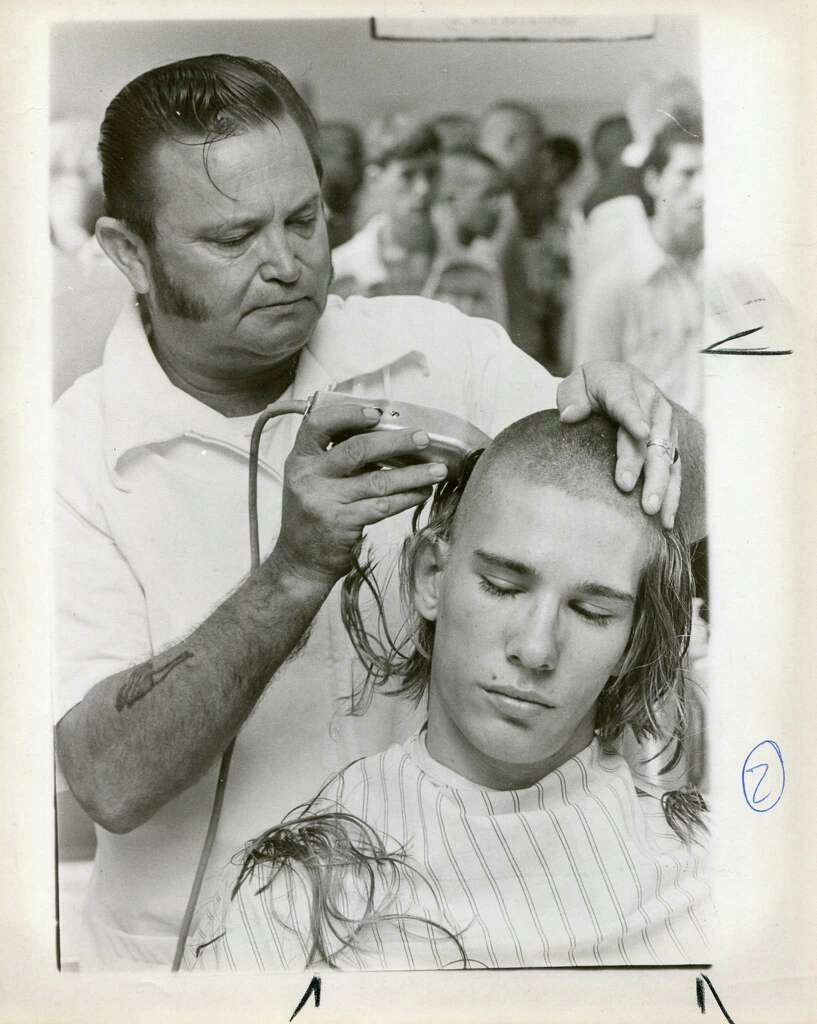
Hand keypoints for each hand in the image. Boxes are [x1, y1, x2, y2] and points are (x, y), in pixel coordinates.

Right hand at [273, 402, 447, 584]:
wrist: (300, 563)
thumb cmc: (313, 517)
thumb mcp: (312, 481)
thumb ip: (337, 460)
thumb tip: (387, 440)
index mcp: (300, 459)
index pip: (319, 424)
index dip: (349, 414)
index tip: (377, 413)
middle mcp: (308, 477)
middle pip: (357, 449)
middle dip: (396, 441)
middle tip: (423, 438)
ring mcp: (324, 500)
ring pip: (378, 480)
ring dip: (413, 474)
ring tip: (437, 470)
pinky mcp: (342, 523)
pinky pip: (383, 505)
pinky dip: (407, 497)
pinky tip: (422, 493)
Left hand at [557, 361, 685, 527]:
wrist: (615, 379)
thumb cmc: (590, 386)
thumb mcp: (575, 383)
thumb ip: (572, 397)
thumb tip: (570, 415)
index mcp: (623, 385)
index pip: (626, 402)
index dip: (634, 417)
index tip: (640, 433)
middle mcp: (651, 403)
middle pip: (650, 437)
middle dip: (644, 465)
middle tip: (629, 490)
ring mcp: (664, 424)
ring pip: (667, 457)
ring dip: (661, 485)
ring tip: (652, 512)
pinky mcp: (671, 442)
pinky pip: (674, 469)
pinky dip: (671, 494)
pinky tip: (665, 519)